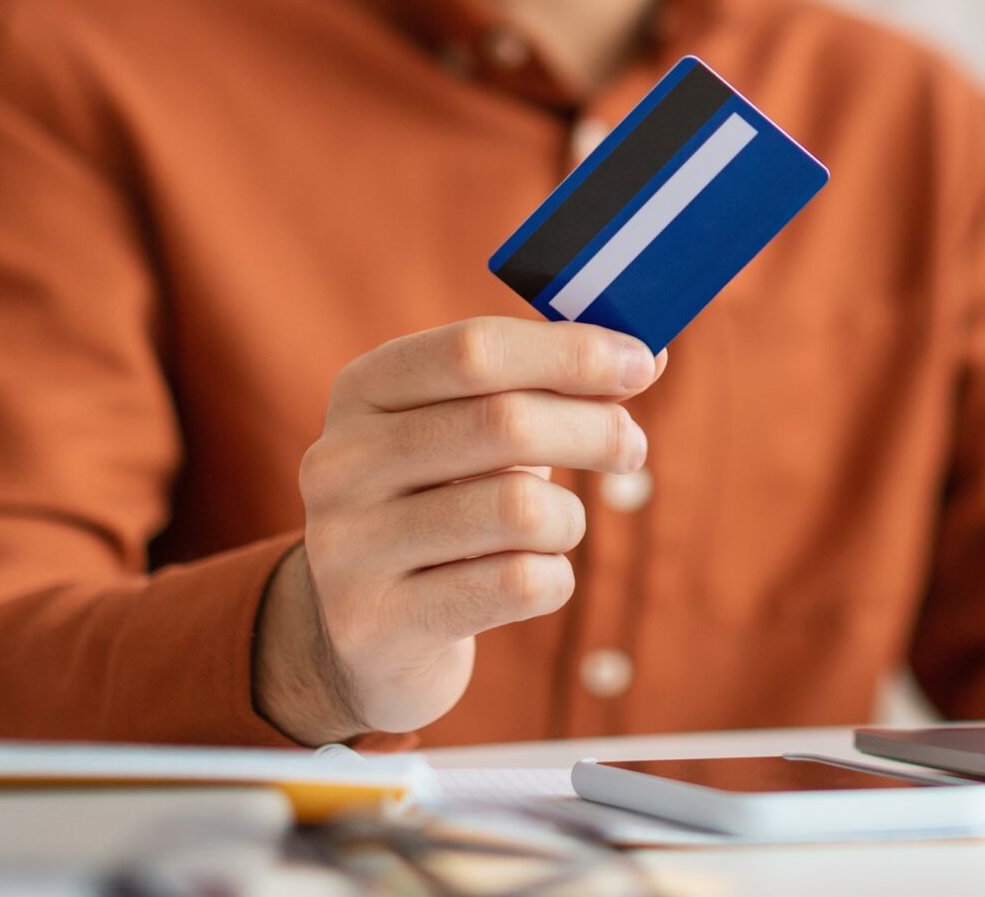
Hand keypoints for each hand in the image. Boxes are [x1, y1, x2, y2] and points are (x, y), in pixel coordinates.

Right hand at [252, 317, 665, 743]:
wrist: (367, 634)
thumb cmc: (443, 503)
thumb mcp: (471, 430)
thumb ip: (546, 384)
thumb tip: (645, 355)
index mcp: (363, 391)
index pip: (474, 349)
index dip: (570, 353)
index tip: (639, 363)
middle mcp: (338, 463)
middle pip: (504, 422)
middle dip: (595, 429)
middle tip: (632, 448)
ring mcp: (347, 548)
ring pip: (520, 509)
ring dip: (569, 517)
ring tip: (560, 526)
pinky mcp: (375, 625)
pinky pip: (517, 585)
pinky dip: (553, 578)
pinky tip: (533, 578)